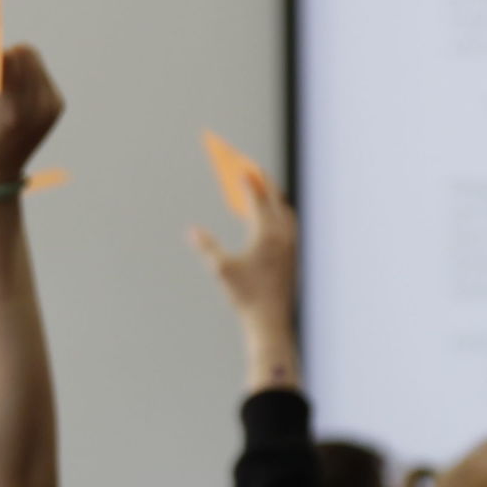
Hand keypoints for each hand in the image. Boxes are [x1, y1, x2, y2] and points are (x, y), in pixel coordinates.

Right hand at [0, 45, 64, 187]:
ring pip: (33, 58)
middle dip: (3, 57)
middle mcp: (38, 109)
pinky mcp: (56, 104)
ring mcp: (51, 107)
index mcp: (10, 114)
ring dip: (13, 65)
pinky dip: (23, 74)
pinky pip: (39, 70)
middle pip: (25, 54)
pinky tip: (9, 96)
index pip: (10, 60)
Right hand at [188, 176, 297, 331]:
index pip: (258, 198)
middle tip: (247, 166)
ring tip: (257, 185)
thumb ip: (207, 247)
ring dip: (271, 195)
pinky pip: (287, 222)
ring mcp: (293, 243)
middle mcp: (285, 234)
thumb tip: (192, 231)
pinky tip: (265, 214)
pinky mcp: (294, 253)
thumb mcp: (221, 270)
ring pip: (283, 209)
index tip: (238, 166)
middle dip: (261, 181)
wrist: (271, 321)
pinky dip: (276, 210)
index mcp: (268, 233)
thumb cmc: (247, 296)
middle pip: (274, 198)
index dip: (247, 181)